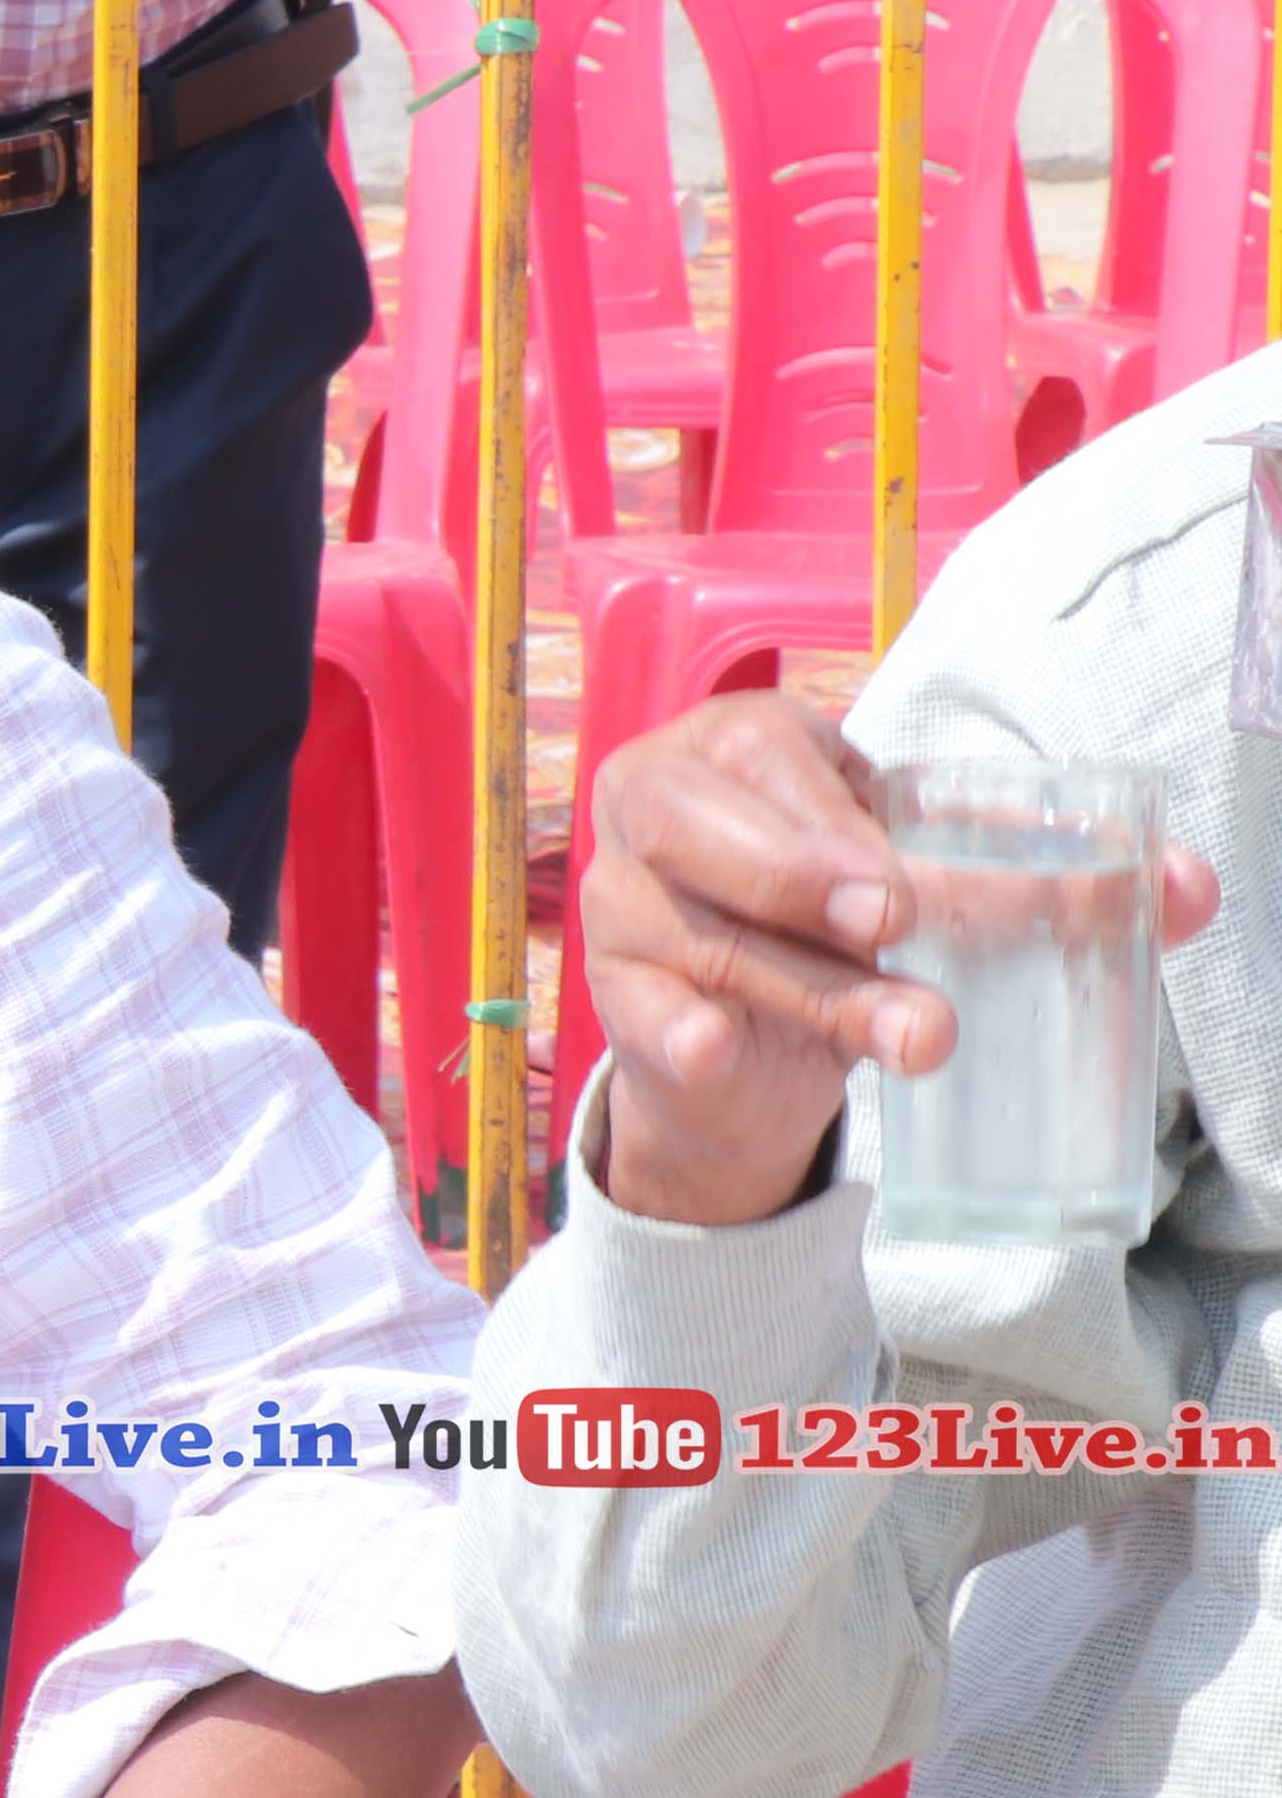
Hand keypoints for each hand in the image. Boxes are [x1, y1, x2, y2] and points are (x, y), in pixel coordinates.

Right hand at [577, 691, 1223, 1228]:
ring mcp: (622, 901)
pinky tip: (711, 1051)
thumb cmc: (835, 915)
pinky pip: (633, 1012)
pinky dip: (673, 1033)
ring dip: (813, 992)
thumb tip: (1188, 892)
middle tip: (894, 926)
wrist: (742, 1027)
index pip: (779, 764)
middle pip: (703, 832)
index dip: (838, 823)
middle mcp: (659, 806)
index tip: (907, 892)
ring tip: (917, 1038)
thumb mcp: (923, 874)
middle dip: (801, 878)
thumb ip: (1034, 874)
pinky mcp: (609, 992)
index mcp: (740, 746)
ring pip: (707, 938)